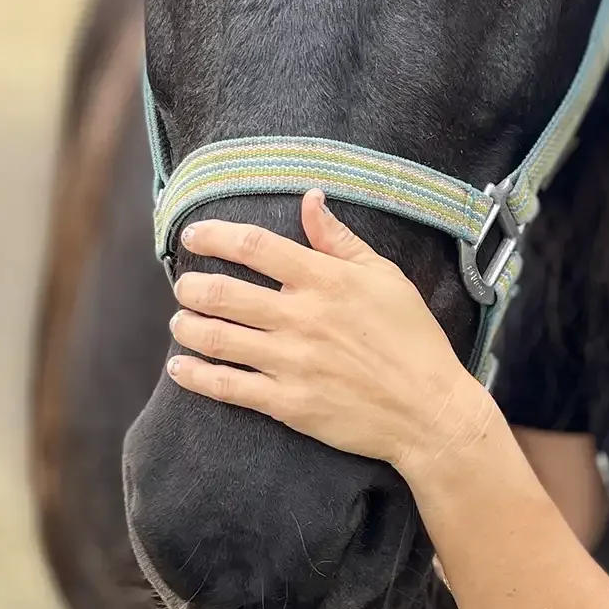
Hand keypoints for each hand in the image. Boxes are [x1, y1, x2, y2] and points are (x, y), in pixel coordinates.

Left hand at [164, 190, 492, 479]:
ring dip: (188, 327)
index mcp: (325, 280)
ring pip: (217, 338)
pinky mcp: (287, 403)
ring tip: (180, 322)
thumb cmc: (412, 338)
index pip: (254, 246)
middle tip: (184, 286)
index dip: (215, 236)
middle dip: (191, 286)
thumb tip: (310, 199)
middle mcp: (301, 317)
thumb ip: (340, 240)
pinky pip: (228, 387)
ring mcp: (291, 362)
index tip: (193, 235)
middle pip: (224, 293)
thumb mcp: (385, 277)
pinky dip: (195, 376)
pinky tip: (180, 368)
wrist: (428, 409)